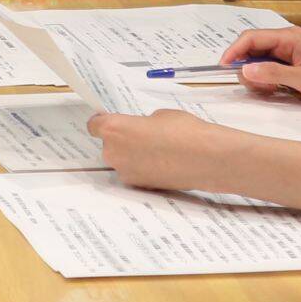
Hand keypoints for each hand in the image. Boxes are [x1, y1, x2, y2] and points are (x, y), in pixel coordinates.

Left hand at [85, 108, 213, 189]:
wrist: (206, 159)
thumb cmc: (184, 131)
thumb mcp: (160, 116)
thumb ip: (142, 123)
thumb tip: (141, 130)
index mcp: (114, 129)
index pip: (94, 125)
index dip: (103, 122)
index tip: (112, 121)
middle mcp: (113, 152)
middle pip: (108, 144)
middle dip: (122, 140)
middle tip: (143, 135)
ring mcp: (125, 172)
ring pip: (122, 159)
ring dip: (132, 155)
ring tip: (157, 150)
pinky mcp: (139, 186)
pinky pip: (134, 172)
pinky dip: (143, 168)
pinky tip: (162, 163)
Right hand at [218, 27, 300, 111]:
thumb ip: (273, 74)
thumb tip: (244, 70)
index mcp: (289, 38)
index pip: (252, 38)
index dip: (234, 51)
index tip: (223, 68)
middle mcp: (287, 42)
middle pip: (253, 48)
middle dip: (246, 67)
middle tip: (254, 87)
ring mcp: (289, 54)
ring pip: (259, 60)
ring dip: (257, 76)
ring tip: (268, 91)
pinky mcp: (292, 66)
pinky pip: (269, 69)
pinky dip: (265, 80)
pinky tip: (272, 91)